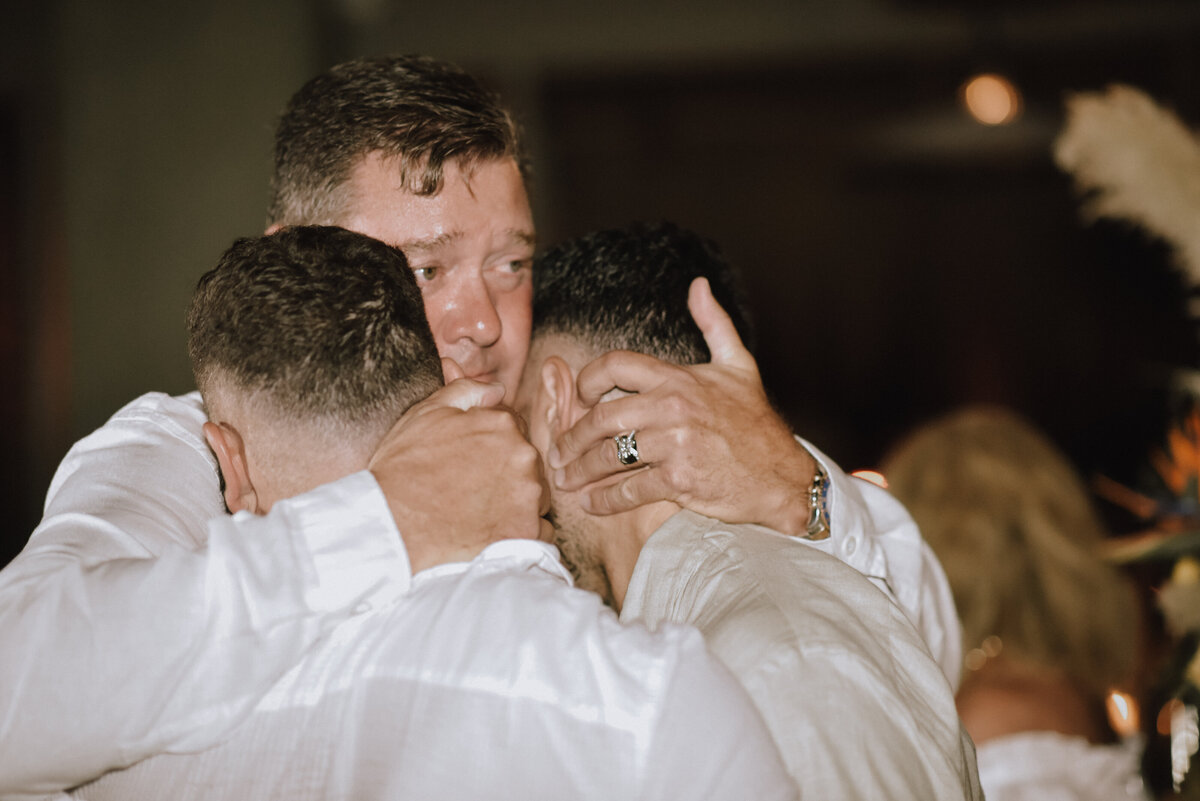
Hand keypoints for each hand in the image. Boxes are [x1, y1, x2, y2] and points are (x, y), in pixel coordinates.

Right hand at [369, 371, 550, 573]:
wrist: (391, 522)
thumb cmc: (403, 468)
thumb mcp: (426, 414)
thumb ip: (466, 392)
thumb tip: (497, 389)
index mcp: (503, 425)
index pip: (513, 429)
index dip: (491, 445)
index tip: (472, 463)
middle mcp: (523, 456)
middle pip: (527, 463)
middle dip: (506, 473)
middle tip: (472, 489)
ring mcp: (528, 495)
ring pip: (535, 496)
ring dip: (516, 502)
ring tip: (479, 513)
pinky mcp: (526, 531)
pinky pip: (540, 531)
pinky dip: (522, 532)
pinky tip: (493, 534)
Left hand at [550, 277, 815, 534]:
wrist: (783, 475)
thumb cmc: (756, 423)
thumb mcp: (738, 365)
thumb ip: (714, 323)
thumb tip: (699, 285)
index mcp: (678, 377)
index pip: (615, 365)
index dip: (587, 380)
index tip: (577, 397)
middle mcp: (672, 406)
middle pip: (601, 417)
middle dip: (572, 437)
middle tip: (558, 451)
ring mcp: (674, 443)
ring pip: (608, 455)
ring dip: (580, 471)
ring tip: (566, 480)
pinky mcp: (679, 479)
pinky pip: (628, 489)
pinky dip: (604, 500)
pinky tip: (592, 504)